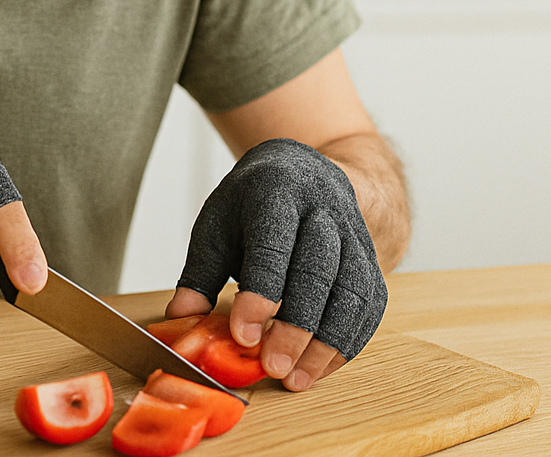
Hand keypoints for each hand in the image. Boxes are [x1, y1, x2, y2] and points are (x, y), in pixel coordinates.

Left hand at [168, 138, 386, 390]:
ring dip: (325, 343)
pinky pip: (369, 305)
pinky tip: (320, 366)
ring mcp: (352, 231)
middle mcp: (321, 207)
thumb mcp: (217, 224)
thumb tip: (180, 319)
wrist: (303, 171)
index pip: (271, 244)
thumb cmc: (252, 203)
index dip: (260, 292)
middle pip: (317, 269)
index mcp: (275, 190)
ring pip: (352, 290)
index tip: (244, 336)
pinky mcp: (371, 258)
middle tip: (272, 367)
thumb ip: (200, 274)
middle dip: (296, 324)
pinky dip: (347, 342)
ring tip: (295, 378)